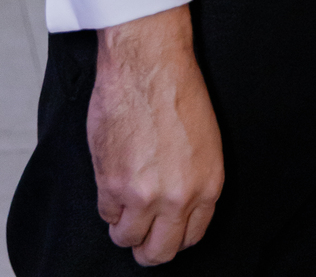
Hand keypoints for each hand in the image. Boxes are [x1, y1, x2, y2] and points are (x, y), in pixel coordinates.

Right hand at [88, 4, 223, 265]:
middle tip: (140, 231)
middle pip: (159, 252)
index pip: (192, 236)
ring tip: (124, 198)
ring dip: (124, 224)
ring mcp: (144, 196)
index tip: (164, 229)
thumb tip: (178, 208)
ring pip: (127, 239)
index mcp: (208, 185)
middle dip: (148, 246)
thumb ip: (194, 180)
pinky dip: (107, 201)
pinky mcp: (112, 186)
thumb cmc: (178, 90)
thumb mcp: (205, 141)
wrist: (149, 63)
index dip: (175, 235)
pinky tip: (113, 175)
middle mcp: (179, 198)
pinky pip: (106, 214)